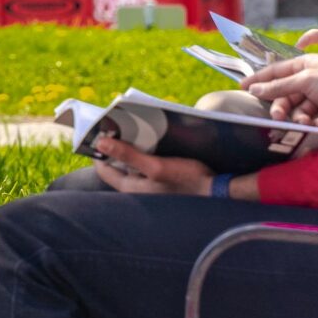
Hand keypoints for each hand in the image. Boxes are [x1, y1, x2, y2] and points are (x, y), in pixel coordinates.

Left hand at [90, 137, 215, 196]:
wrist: (219, 192)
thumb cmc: (188, 181)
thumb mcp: (156, 166)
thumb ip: (128, 156)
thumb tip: (100, 144)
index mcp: (131, 188)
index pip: (104, 169)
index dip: (99, 151)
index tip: (99, 132)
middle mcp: (138, 189)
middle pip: (118, 165)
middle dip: (117, 146)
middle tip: (118, 126)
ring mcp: (151, 185)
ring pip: (134, 163)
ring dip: (133, 147)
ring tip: (135, 129)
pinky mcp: (163, 180)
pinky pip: (148, 164)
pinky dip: (147, 152)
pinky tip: (154, 140)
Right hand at [245, 55, 317, 129]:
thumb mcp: (306, 80)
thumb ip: (279, 86)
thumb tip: (254, 89)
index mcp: (306, 64)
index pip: (276, 70)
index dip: (259, 78)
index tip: (242, 87)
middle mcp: (312, 80)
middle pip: (285, 94)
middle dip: (281, 106)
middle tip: (277, 117)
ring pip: (298, 110)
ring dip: (299, 117)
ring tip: (305, 122)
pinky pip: (312, 120)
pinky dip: (315, 123)